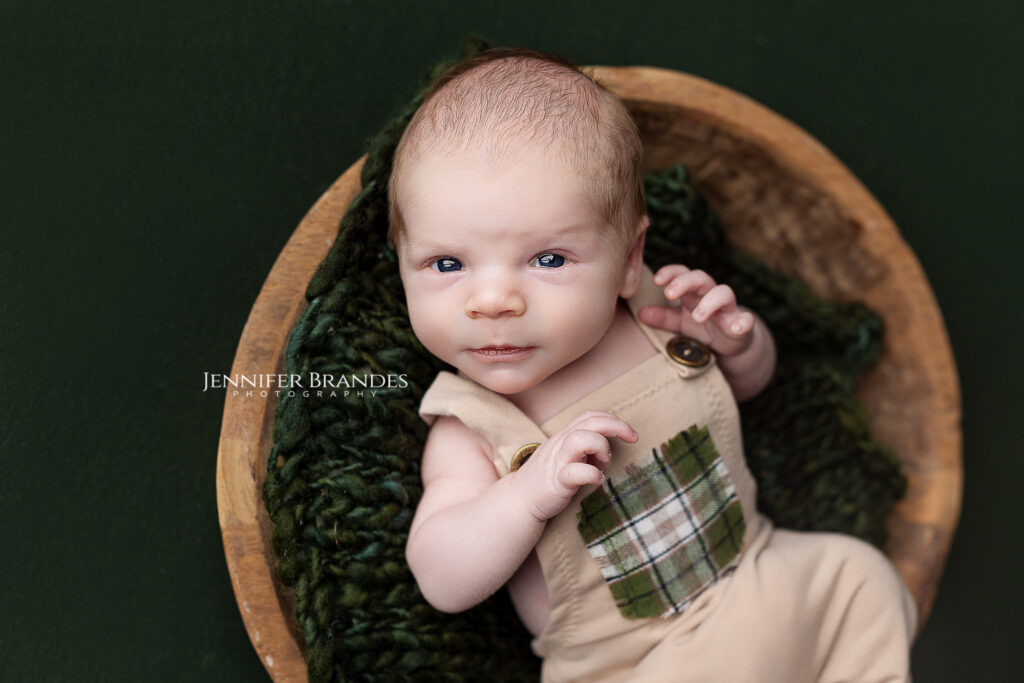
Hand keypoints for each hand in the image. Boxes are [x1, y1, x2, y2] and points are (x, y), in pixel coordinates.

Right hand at [513, 410, 637, 521]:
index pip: (589, 416)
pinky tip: (597, 480)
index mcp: (564, 437)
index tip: (629, 433)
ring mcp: (557, 462)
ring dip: (600, 448)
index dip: (612, 419)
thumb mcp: (566, 456)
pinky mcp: (556, 482)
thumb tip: (608, 448)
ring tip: (603, 464)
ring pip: (580, 439)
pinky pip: (575, 472)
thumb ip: (585, 449)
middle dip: (616, 426)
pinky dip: (592, 474)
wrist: (519, 500)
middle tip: (632, 438)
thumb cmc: (547, 479)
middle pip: (589, 421)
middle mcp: (560, 444)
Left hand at [638, 264, 754, 356]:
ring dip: (710, 302)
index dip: (671, 272)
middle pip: (701, 278)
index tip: (656, 280)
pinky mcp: (742, 325)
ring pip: (725, 294)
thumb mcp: (680, 322)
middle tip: (670, 294)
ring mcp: (728, 309)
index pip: (682, 273)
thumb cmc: (704, 326)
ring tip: (697, 316)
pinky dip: (744, 322)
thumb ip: (662, 317)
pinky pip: (747, 320)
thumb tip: (640, 313)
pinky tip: (736, 328)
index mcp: (694, 292)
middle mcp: (711, 295)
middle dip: (686, 282)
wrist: (733, 343)